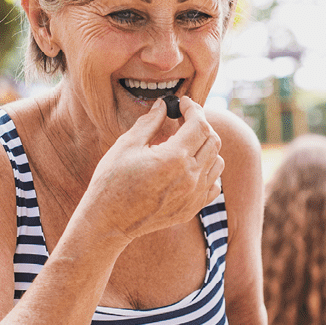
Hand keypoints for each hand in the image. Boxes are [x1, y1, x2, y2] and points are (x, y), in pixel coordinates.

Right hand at [83, 97, 223, 243]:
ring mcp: (194, 196)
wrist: (108, 222)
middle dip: (201, 125)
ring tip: (186, 143)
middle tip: (184, 119)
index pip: (199, 125)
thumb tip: (163, 105)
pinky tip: (189, 167)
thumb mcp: (127, 145)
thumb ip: (150, 122)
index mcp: (174, 158)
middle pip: (213, 141)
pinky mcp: (192, 209)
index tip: (184, 103)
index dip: (194, 109)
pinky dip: (207, 171)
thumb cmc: (111, 181)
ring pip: (217, 162)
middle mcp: (190, 177)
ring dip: (206, 147)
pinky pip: (213, 184)